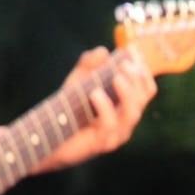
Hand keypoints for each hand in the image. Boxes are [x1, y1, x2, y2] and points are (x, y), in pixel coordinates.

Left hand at [34, 46, 157, 172]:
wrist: (48, 136)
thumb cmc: (68, 109)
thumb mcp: (78, 81)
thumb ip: (89, 64)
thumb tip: (103, 51)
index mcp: (125, 105)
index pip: (146, 88)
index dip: (143, 69)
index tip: (132, 50)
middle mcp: (125, 120)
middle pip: (143, 98)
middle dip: (136, 78)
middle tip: (124, 64)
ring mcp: (116, 134)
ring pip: (132, 113)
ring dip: (127, 92)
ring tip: (116, 77)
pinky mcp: (102, 144)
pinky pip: (110, 125)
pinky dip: (105, 107)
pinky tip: (95, 93)